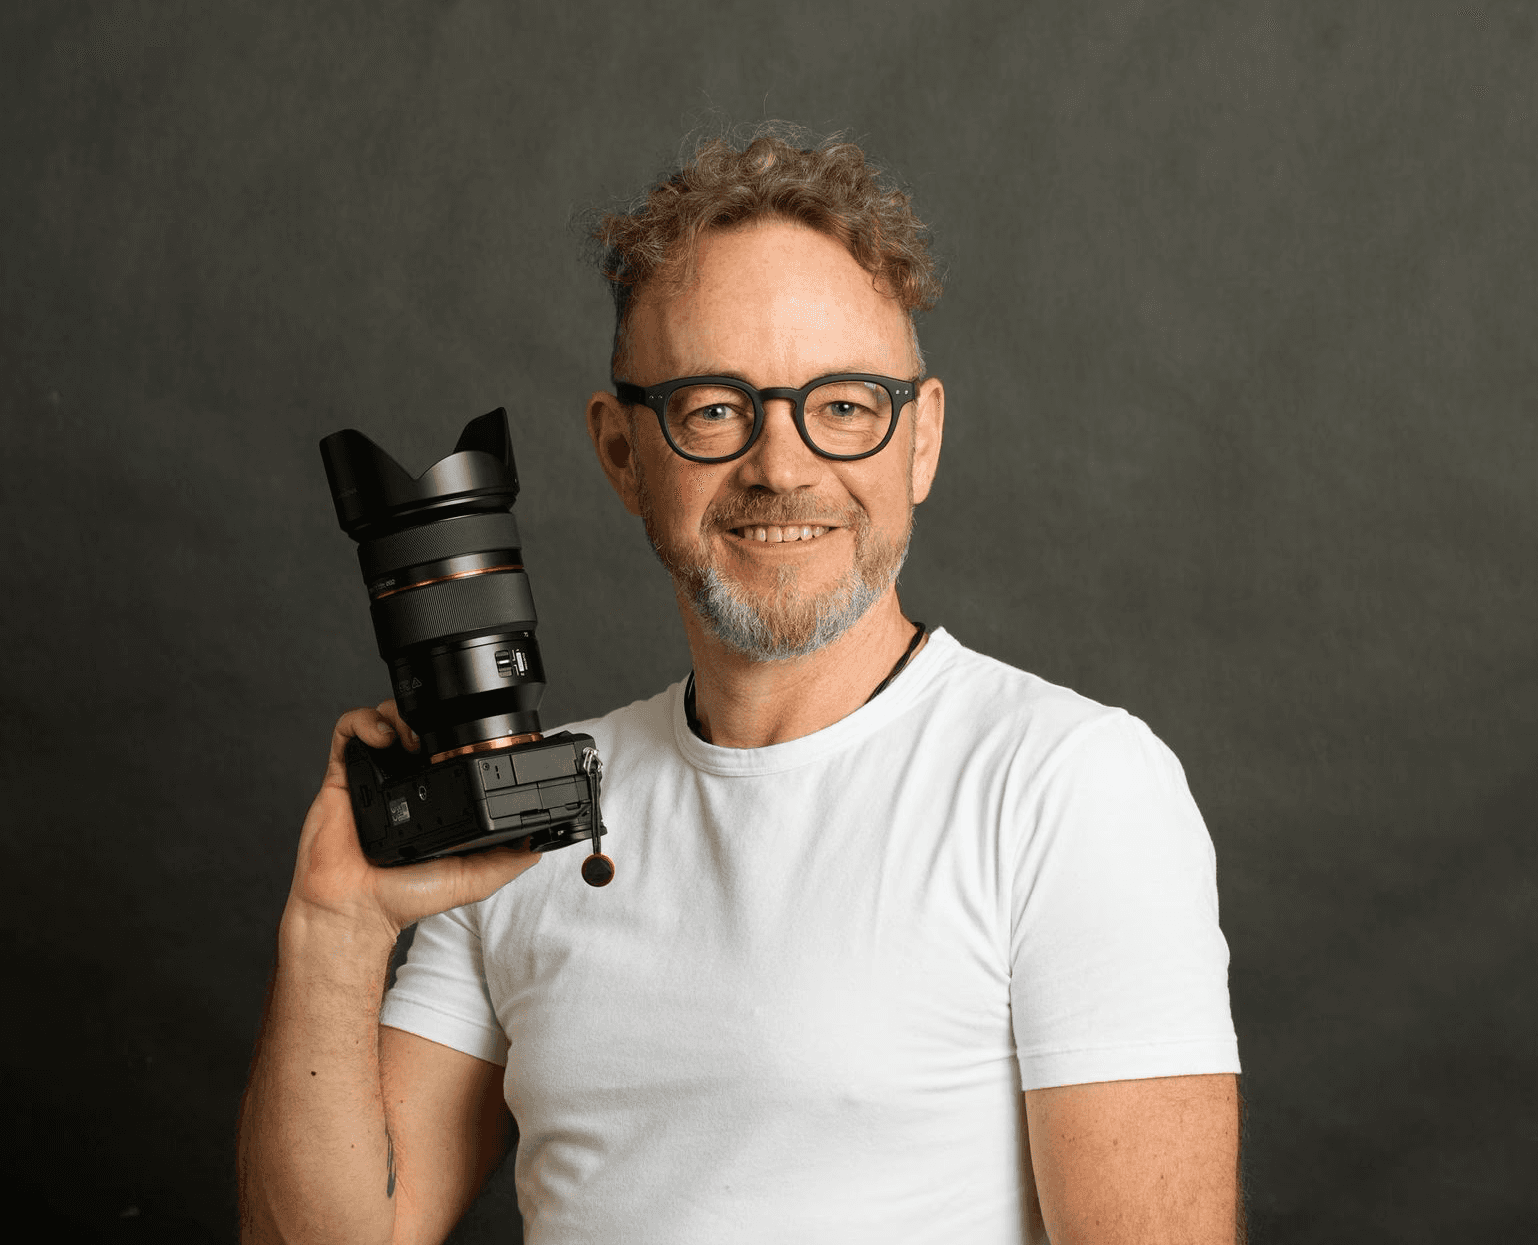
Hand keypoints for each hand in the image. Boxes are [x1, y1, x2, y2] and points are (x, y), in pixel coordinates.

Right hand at [285, 700, 540, 940]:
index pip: (448, 748)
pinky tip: (383, 738)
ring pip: (386, 717)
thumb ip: (509, 858)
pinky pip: (349, 730)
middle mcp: (405, 781)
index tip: (475, 732)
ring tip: (412, 736)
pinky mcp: (345, 774)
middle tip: (439, 734)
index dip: (462, 732)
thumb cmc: (408, 895)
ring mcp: (376, 775)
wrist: (360, 907)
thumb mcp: (475, 877)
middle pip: (417, 724)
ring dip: (401, 713)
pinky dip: (365, 721)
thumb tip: (541, 842)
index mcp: (435, 796)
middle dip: (429, 716)